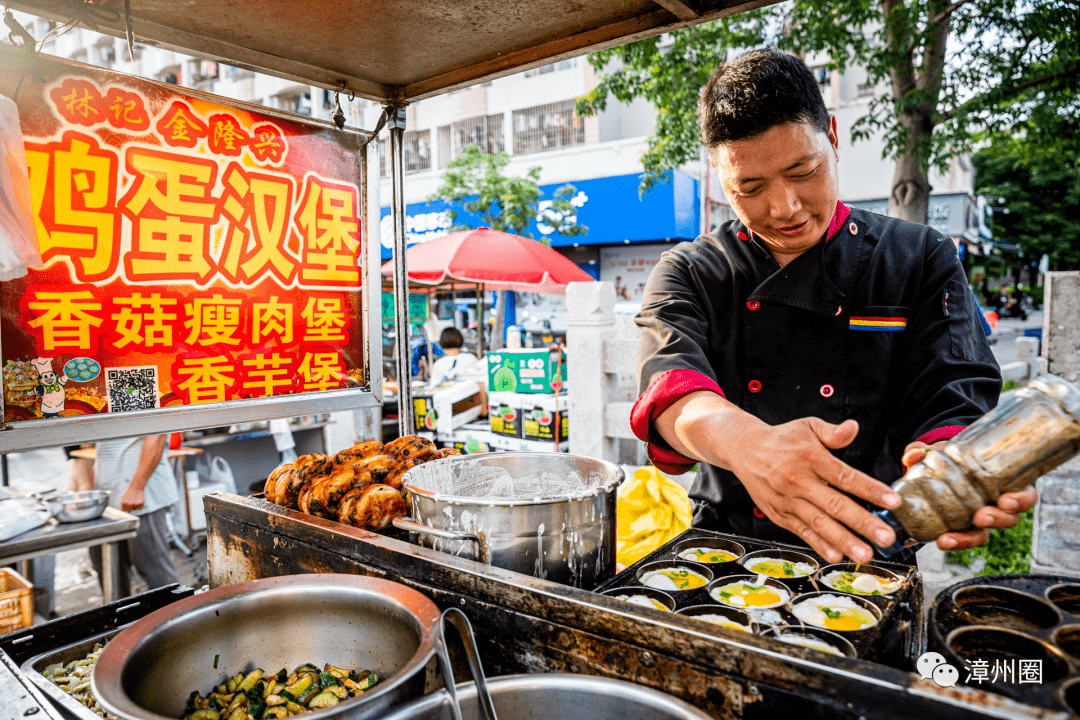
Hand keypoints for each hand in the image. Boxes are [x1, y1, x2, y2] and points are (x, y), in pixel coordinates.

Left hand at [120, 486, 144, 512]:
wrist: (136, 487)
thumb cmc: (129, 492)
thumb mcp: (123, 498)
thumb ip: (123, 505)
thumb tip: (124, 511)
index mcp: (123, 502)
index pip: (124, 510)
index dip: (125, 508)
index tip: (126, 506)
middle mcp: (129, 504)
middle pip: (129, 511)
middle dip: (130, 508)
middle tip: (131, 503)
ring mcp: (135, 504)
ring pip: (135, 509)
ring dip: (135, 506)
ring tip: (135, 500)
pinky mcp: (141, 503)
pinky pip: (140, 508)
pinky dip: (140, 506)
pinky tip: (139, 501)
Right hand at [729, 418, 901, 564]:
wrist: (744, 449)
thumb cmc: (781, 439)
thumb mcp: (807, 427)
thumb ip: (832, 432)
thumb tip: (853, 428)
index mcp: (811, 458)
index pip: (845, 476)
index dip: (870, 489)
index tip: (893, 501)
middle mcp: (799, 481)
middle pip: (835, 505)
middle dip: (863, 522)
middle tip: (887, 537)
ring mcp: (788, 500)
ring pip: (819, 523)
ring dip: (844, 540)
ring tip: (865, 554)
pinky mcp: (779, 514)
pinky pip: (802, 532)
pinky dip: (818, 544)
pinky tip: (836, 555)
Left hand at [902, 440, 1037, 550]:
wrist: (933, 472)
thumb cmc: (949, 459)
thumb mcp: (940, 450)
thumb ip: (924, 449)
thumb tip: (916, 453)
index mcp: (1003, 483)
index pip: (1025, 495)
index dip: (1021, 501)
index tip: (1006, 501)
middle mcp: (995, 505)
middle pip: (1009, 519)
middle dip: (998, 520)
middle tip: (982, 517)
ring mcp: (979, 519)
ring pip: (984, 535)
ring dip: (969, 538)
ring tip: (950, 537)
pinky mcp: (962, 529)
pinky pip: (963, 540)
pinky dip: (953, 542)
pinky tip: (941, 541)